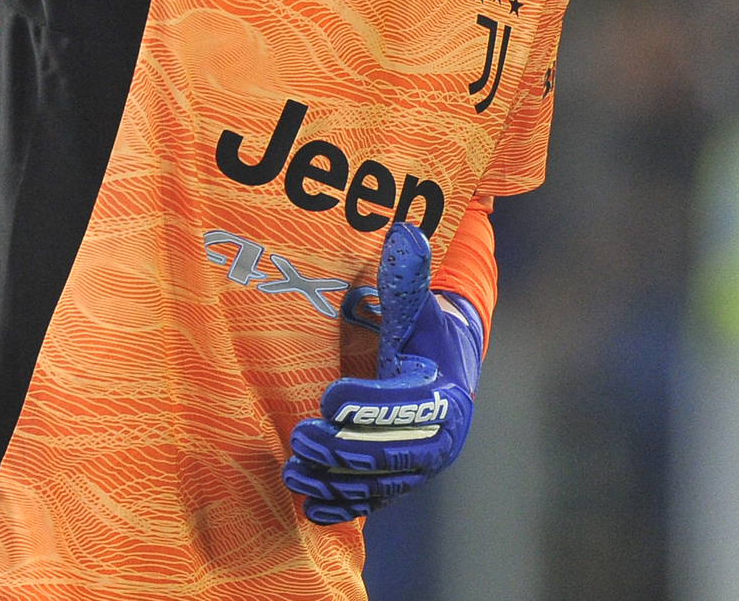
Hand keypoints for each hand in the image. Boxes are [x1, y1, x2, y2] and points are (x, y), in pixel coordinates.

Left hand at [283, 222, 479, 524]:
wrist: (443, 370)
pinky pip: (371, 502)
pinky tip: (310, 505)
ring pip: (377, 485)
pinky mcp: (398, 484)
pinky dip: (342, 506)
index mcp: (447, 397)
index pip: (407, 408)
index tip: (329, 398)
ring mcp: (418, 469)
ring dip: (333, 482)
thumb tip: (406, 231)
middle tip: (300, 437)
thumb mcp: (419, 305)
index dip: (369, 405)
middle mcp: (439, 441)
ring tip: (292, 470)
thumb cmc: (424, 333)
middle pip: (390, 455)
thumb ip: (408, 277)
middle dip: (343, 449)